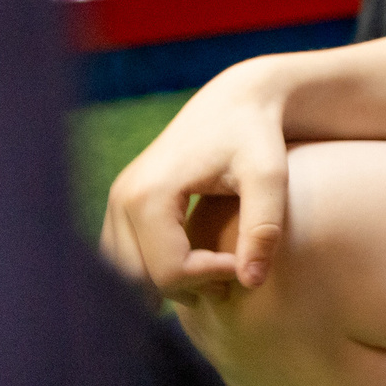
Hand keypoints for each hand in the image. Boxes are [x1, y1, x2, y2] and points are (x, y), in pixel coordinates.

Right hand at [98, 62, 290, 299]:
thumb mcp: (269, 176)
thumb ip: (263, 227)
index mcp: (149, 195)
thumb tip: (252, 282)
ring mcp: (116, 201)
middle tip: (232, 275)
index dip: (211, 278)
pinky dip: (153, 271)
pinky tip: (193, 266)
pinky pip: (124, 256)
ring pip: (127, 273)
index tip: (245, 264)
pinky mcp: (121, 202)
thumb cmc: (256, 135)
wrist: (236, 99)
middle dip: (189, 286)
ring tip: (216, 272)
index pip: (170, 270)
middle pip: (141, 278)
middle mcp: (121, 199)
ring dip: (168, 284)